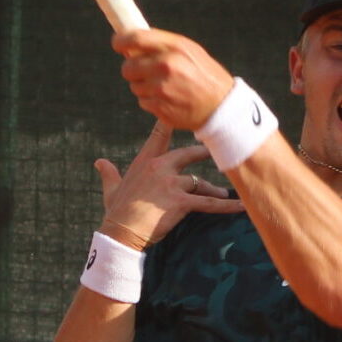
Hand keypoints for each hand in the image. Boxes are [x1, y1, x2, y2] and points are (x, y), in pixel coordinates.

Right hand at [96, 128, 244, 247]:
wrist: (121, 231)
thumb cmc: (116, 212)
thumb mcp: (111, 189)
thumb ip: (108, 173)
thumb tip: (100, 162)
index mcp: (144, 162)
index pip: (158, 136)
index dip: (169, 122)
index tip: (180, 110)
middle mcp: (159, 167)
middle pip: (188, 154)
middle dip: (203, 152)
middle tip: (216, 149)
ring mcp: (171, 183)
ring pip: (200, 182)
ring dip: (214, 188)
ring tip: (225, 193)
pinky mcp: (180, 202)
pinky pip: (209, 204)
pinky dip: (227, 206)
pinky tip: (242, 206)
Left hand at [113, 28, 234, 131]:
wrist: (222, 108)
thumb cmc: (205, 76)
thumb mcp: (189, 50)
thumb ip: (162, 44)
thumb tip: (133, 44)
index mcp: (173, 48)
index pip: (134, 39)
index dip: (120, 41)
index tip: (118, 44)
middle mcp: (165, 67)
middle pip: (128, 67)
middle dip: (133, 69)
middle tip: (145, 72)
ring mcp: (161, 90)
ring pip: (134, 86)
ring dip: (144, 87)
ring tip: (164, 88)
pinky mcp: (160, 109)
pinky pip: (143, 102)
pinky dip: (152, 102)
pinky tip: (168, 100)